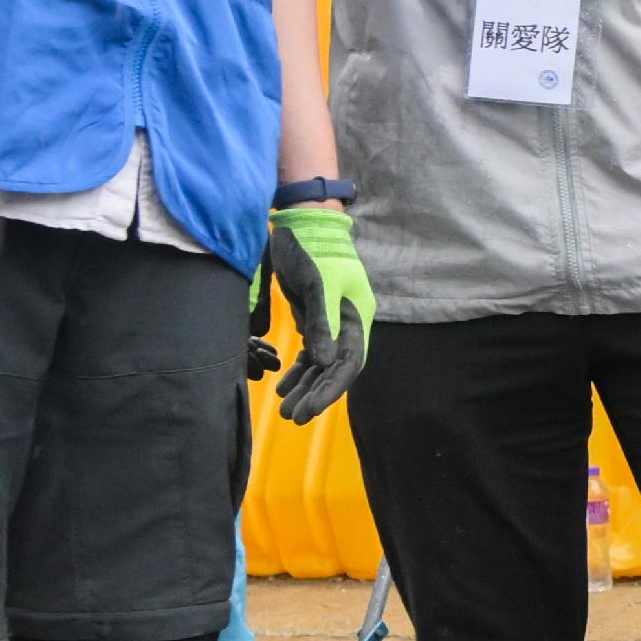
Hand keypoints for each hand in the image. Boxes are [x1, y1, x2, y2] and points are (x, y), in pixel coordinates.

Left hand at [260, 200, 376, 424]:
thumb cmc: (314, 248)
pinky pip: (309, 354)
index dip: (329, 391)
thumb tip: (322, 360)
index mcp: (356, 318)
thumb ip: (320, 320)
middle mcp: (348, 325)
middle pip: (334, 370)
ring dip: (305, 387)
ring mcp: (332, 323)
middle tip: (292, 418)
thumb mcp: (317, 283)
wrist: (303, 222)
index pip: (348, 365)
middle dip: (315, 395)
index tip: (309, 411)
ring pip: (320, 365)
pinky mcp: (314, 318)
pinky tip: (283, 387)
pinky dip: (298, 371)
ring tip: (285, 410)